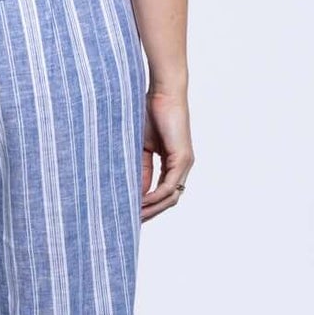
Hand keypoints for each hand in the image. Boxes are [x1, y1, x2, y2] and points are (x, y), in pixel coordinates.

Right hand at [141, 88, 193, 221]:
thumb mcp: (141, 147)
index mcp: (172, 163)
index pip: (161, 192)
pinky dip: (156, 196)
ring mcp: (184, 164)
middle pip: (168, 200)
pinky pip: (169, 186)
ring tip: (134, 216)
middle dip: (150, 213)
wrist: (162, 93)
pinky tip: (141, 201)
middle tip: (131, 222)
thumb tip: (134, 192)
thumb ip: (140, 169)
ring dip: (153, 209)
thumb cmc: (149, 113)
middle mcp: (181, 166)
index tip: (129, 212)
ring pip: (170, 197)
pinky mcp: (183, 158)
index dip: (147, 205)